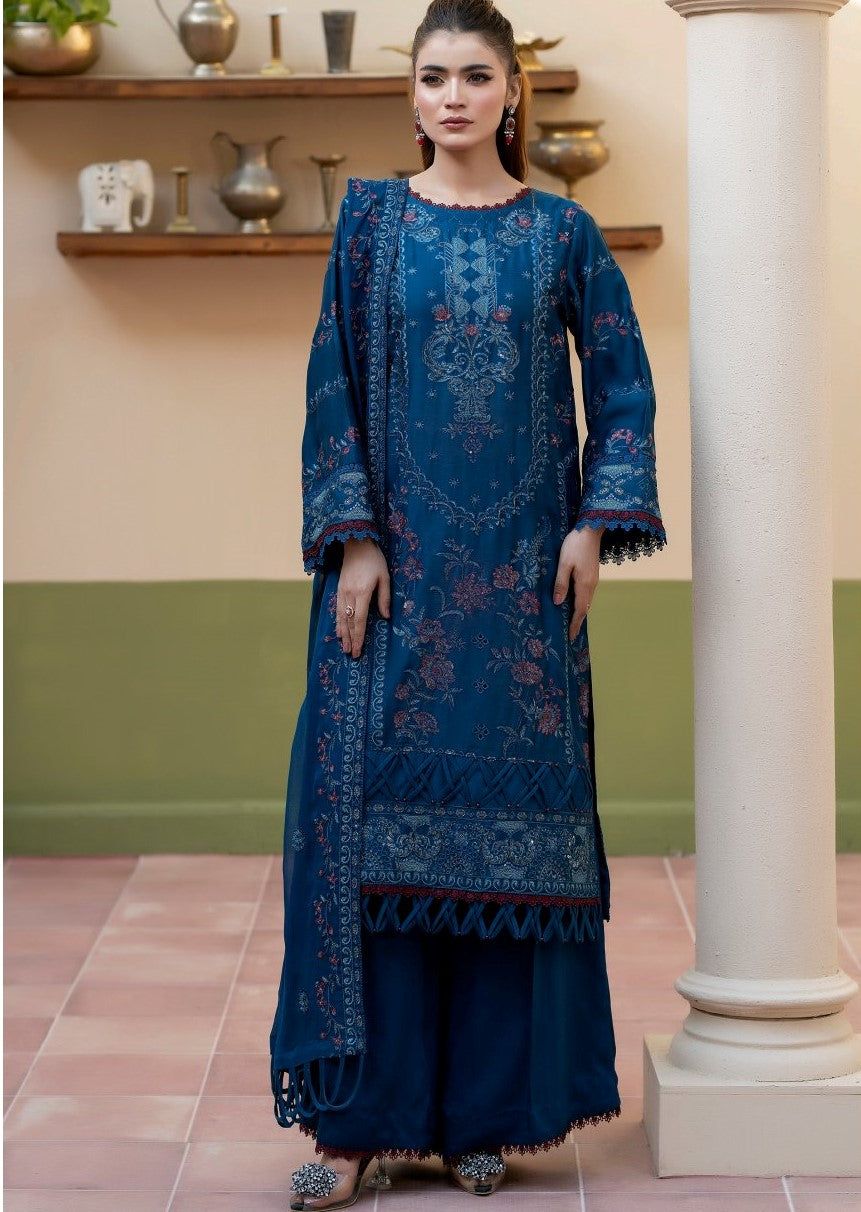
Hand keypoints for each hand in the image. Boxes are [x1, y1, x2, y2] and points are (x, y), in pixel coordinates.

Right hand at [336, 537, 390, 657]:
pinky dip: (337, 622)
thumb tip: (386, 617)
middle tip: (351, 654)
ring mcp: (342, 592)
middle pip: (348, 622)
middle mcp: (350, 594)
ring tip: (344, 647)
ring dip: (342, 634)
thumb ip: (385, 598)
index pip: (359, 620)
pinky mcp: (339, 589)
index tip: (358, 649)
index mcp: (362, 592)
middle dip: (350, 639)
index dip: (358, 637)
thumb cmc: (374, 560)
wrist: (356, 544)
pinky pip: (337, 609)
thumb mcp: (385, 577)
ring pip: (340, 617)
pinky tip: (339, 631)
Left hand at [553, 525, 603, 640]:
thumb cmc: (575, 544)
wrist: (590, 529)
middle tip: (571, 635)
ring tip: (573, 623)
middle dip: (578, 622)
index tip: (571, 636)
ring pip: (587, 601)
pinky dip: (582, 603)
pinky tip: (576, 604)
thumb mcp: (564, 564)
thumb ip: (561, 583)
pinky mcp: (592, 574)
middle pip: (585, 608)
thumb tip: (559, 603)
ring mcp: (593, 579)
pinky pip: (587, 594)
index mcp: (584, 584)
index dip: (575, 624)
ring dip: (580, 613)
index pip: (580, 610)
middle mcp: (592, 584)